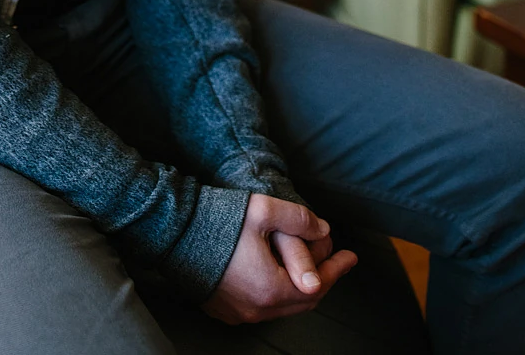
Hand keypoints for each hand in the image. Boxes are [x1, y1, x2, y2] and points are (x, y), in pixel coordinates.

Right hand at [202, 193, 356, 324]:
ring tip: (312, 267)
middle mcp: (256, 309)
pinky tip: (280, 274)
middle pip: (301, 302)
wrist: (173, 232)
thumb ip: (299, 219)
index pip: (317, 286)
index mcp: (270, 288)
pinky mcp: (223, 309)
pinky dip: (278, 293)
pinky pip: (261, 307)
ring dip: (299, 287)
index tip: (352, 256)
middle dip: (323, 280)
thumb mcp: (263, 211)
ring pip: (281, 307)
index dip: (337, 270)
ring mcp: (238, 313)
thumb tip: (323, 229)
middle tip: (337, 262)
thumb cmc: (217, 220)